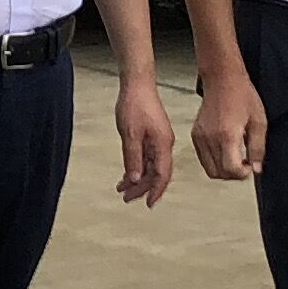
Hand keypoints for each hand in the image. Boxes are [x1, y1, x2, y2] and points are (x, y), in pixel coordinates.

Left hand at [114, 73, 175, 207]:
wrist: (137, 84)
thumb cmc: (134, 105)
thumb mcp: (130, 134)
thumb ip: (133, 158)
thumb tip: (136, 180)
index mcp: (162, 144)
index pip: (162, 175)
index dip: (155, 191)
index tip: (147, 204)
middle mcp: (164, 144)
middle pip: (157, 174)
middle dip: (143, 188)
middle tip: (126, 199)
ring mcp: (160, 140)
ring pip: (151, 167)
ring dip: (138, 179)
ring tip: (122, 189)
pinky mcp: (153, 136)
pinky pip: (147, 158)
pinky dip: (137, 167)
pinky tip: (126, 174)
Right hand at [191, 63, 266, 181]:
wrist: (222, 79)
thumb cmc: (241, 95)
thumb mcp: (259, 122)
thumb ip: (258, 148)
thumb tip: (257, 168)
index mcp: (227, 136)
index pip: (231, 170)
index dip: (243, 174)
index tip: (250, 167)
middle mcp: (210, 139)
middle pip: (219, 173)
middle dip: (233, 174)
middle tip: (244, 164)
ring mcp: (200, 137)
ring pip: (209, 169)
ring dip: (223, 170)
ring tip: (235, 158)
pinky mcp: (195, 135)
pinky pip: (203, 158)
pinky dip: (214, 161)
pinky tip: (225, 150)